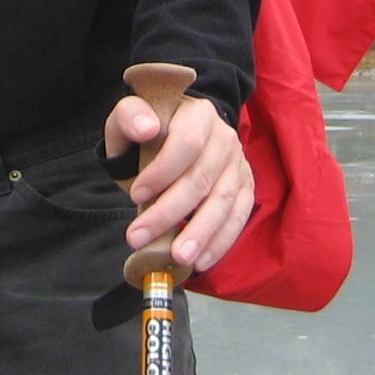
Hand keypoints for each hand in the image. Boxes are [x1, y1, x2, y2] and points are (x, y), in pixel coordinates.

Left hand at [104, 93, 253, 273]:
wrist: (174, 134)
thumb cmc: (147, 130)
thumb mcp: (129, 118)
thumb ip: (130, 118)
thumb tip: (145, 128)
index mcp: (198, 114)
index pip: (187, 142)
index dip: (162, 171)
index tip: (135, 195)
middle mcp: (224, 138)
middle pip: (202, 179)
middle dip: (170, 212)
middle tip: (138, 237)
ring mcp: (237, 164)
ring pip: (224, 202)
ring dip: (200, 233)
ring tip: (178, 257)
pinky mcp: (245, 187)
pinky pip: (238, 216)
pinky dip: (221, 241)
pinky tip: (201, 260)